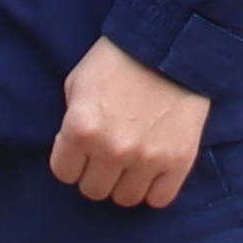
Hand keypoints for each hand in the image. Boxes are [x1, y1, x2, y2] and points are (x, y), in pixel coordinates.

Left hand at [45, 35, 207, 211]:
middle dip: (97, 173)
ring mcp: (147, 157)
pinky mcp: (178, 160)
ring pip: (125, 198)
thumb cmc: (118, 60)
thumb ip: (72, 122)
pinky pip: (159, 199)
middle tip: (107, 154)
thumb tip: (74, 151)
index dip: (71, 160)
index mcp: (81, 128)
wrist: (170, 43)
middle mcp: (112, 149)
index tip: (81, 148)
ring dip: (125, 182)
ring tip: (132, 161)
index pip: (64, 173)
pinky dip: (154, 189)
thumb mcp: (78, 83)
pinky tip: (152, 170)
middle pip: (94, 190)